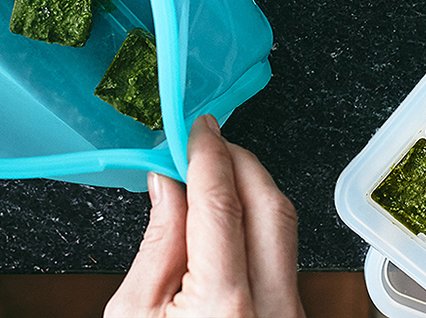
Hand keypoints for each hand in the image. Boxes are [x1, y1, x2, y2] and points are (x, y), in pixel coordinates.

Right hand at [105, 115, 304, 317]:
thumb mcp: (135, 311)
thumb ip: (158, 242)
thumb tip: (167, 181)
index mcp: (222, 306)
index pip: (221, 203)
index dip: (208, 154)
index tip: (197, 128)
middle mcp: (270, 310)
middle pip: (270, 206)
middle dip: (238, 160)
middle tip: (205, 143)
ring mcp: (289, 317)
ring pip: (284, 228)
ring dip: (249, 190)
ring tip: (209, 179)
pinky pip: (283, 255)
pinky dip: (254, 224)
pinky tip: (225, 219)